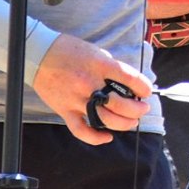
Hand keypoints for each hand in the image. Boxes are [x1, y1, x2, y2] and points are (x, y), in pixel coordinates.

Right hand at [32, 33, 149, 143]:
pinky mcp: (64, 110)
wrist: (40, 55)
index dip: (143, 87)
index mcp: (101, 65)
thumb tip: (128, 83)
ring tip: (132, 122)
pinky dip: (95, 138)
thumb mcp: (97, 52)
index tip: (147, 92)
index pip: (130, 78)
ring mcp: (76, 99)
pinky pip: (80, 130)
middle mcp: (90, 83)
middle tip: (143, 109)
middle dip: (137, 110)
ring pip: (105, 119)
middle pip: (120, 104)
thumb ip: (112, 68)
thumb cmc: (70, 50)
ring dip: (123, 123)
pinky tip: (107, 137)